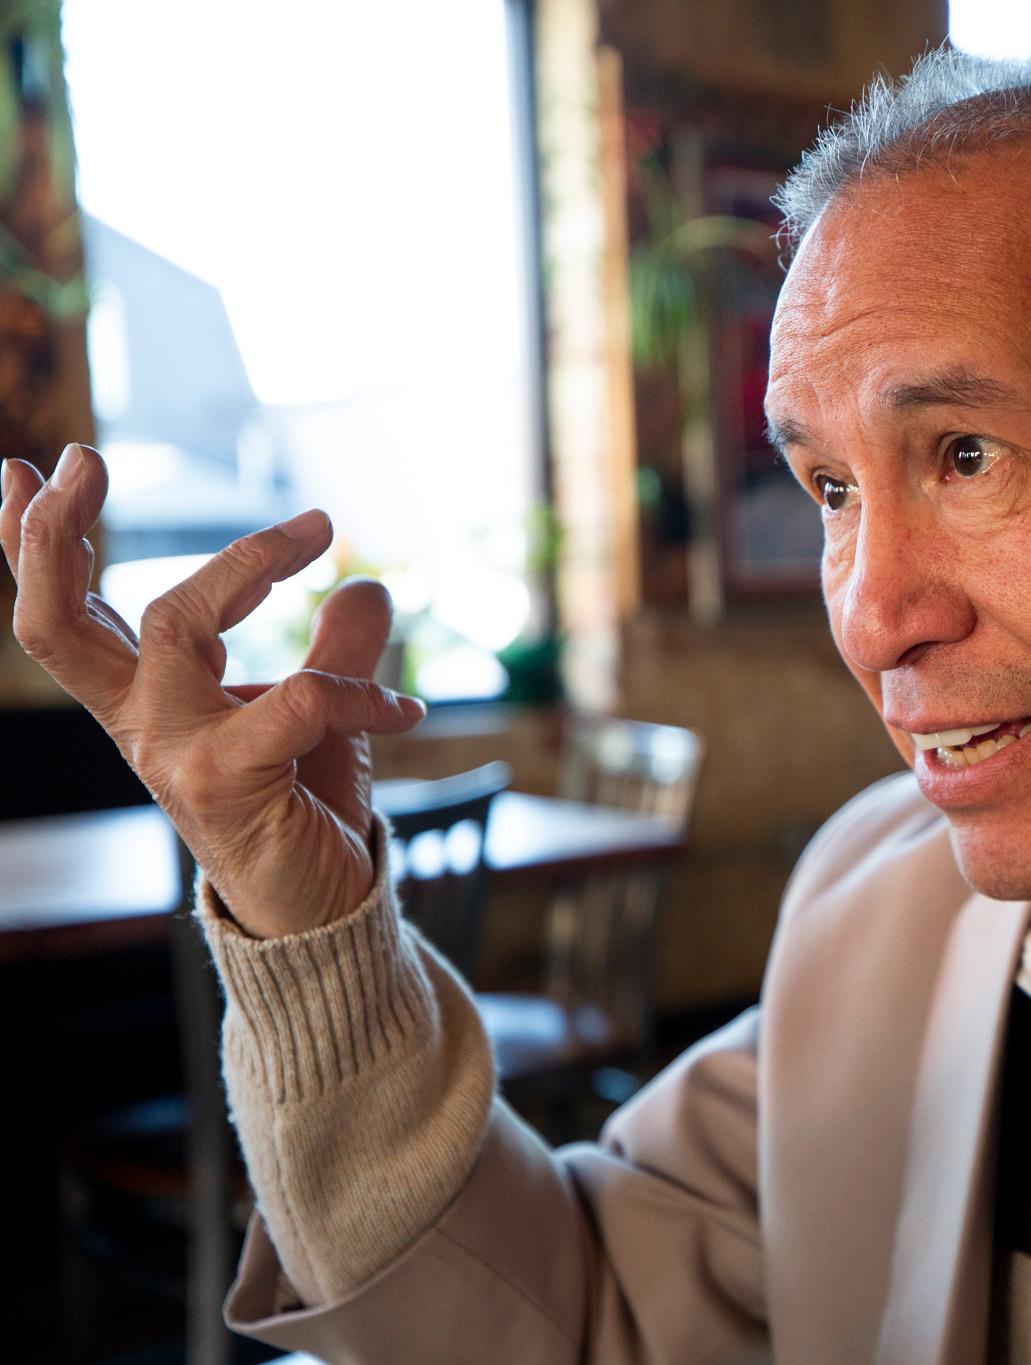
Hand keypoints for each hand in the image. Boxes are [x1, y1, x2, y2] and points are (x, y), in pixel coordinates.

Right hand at [1, 444, 426, 937]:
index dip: (35, 545)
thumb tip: (368, 581)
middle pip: (57, 623)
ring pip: (174, 625)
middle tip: (79, 454)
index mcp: (143, 701)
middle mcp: (141, 725)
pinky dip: (358, 690)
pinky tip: (408, 707)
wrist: (321, 912)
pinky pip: (296, 698)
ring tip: (316, 530)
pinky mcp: (226, 784)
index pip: (65, 616)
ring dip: (245, 563)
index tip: (34, 466)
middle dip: (55, 537)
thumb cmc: (304, 808)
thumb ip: (333, 648)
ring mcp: (175, 755)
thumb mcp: (320, 715)